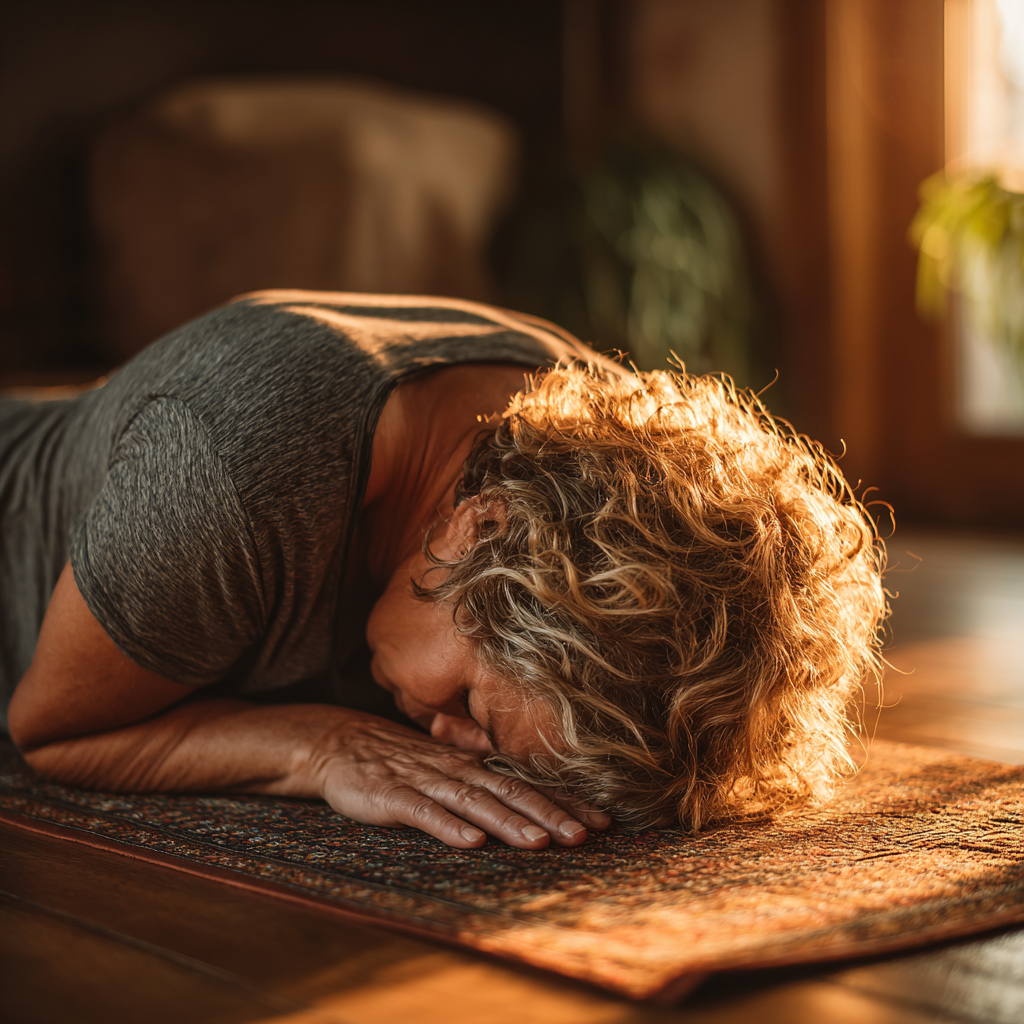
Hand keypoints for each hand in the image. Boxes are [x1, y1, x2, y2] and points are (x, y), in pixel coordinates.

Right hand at [309, 713, 610, 848]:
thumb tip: (526, 803)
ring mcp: (424, 781)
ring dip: (508, 822)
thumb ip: (479, 784)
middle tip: (585, 836)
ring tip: (540, 843)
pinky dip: (448, 826)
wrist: (338, 743)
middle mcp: (455, 770)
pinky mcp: (392, 797)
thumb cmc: (397, 761)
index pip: (525, 783)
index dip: (564, 801)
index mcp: (471, 766)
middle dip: (549, 814)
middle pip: (509, 791)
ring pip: (474, 802)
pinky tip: (471, 841)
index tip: (603, 821)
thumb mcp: (443, 768)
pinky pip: (423, 812)